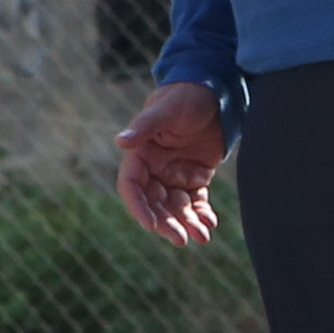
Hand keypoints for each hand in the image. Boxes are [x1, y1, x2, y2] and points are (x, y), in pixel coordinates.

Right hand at [114, 81, 226, 247]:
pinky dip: (201, 215)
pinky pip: (195, 202)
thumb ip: (145, 126)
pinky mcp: (194, 177)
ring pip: (176, 208)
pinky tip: (210, 225)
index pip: (132, 187)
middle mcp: (154, 169)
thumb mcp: (166, 110)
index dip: (138, 207)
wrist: (214, 92)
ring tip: (202, 237)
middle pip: (154, 204)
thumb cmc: (185, 97)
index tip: (150, 225)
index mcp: (140, 155)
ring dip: (186, 223)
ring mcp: (174, 175)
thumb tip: (120, 141)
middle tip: (181, 239)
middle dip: (166, 223)